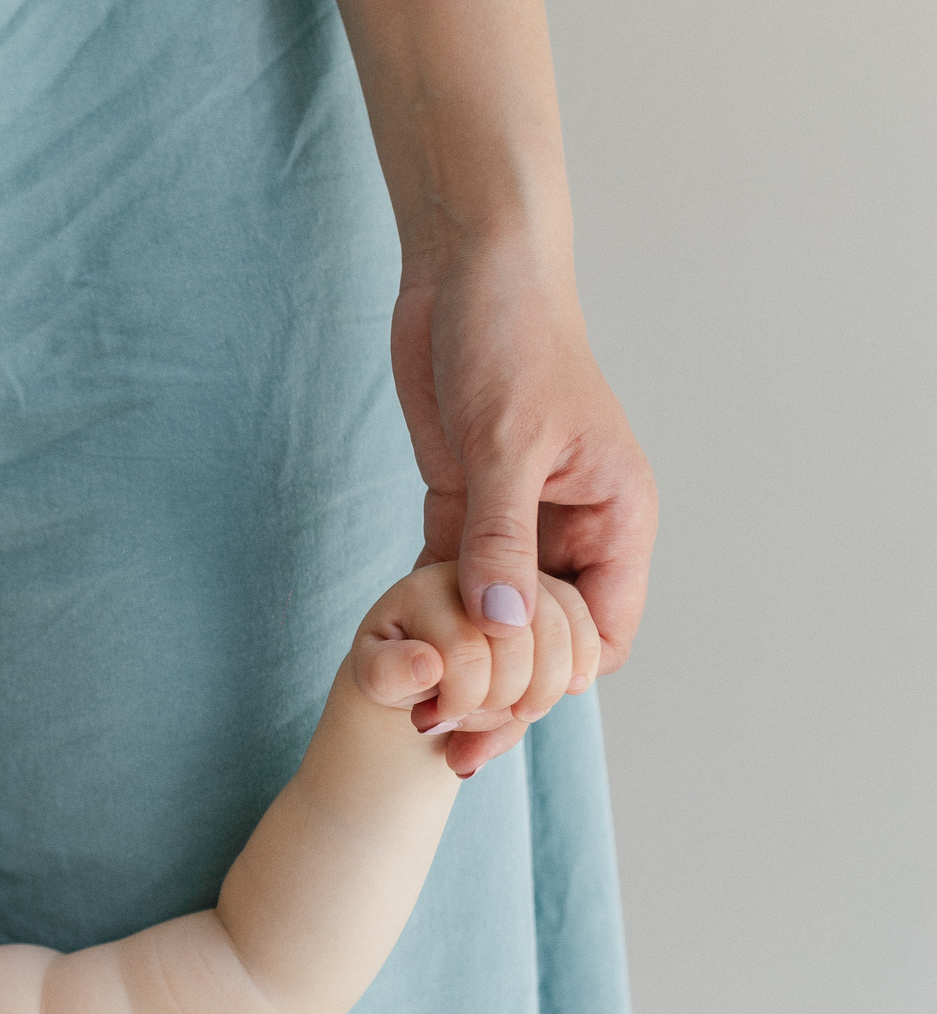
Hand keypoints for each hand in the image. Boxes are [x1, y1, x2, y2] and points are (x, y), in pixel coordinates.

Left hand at [394, 241, 657, 770]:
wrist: (468, 270)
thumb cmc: (513, 339)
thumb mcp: (507, 444)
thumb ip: (500, 538)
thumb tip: (500, 628)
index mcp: (616, 518)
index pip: (604, 634)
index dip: (557, 683)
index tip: (500, 719)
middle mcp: (574, 529)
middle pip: (549, 640)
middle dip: (507, 691)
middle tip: (451, 743)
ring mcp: (518, 520)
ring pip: (498, 617)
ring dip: (465, 662)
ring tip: (421, 720)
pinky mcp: (465, 502)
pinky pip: (453, 580)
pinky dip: (431, 617)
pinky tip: (397, 661)